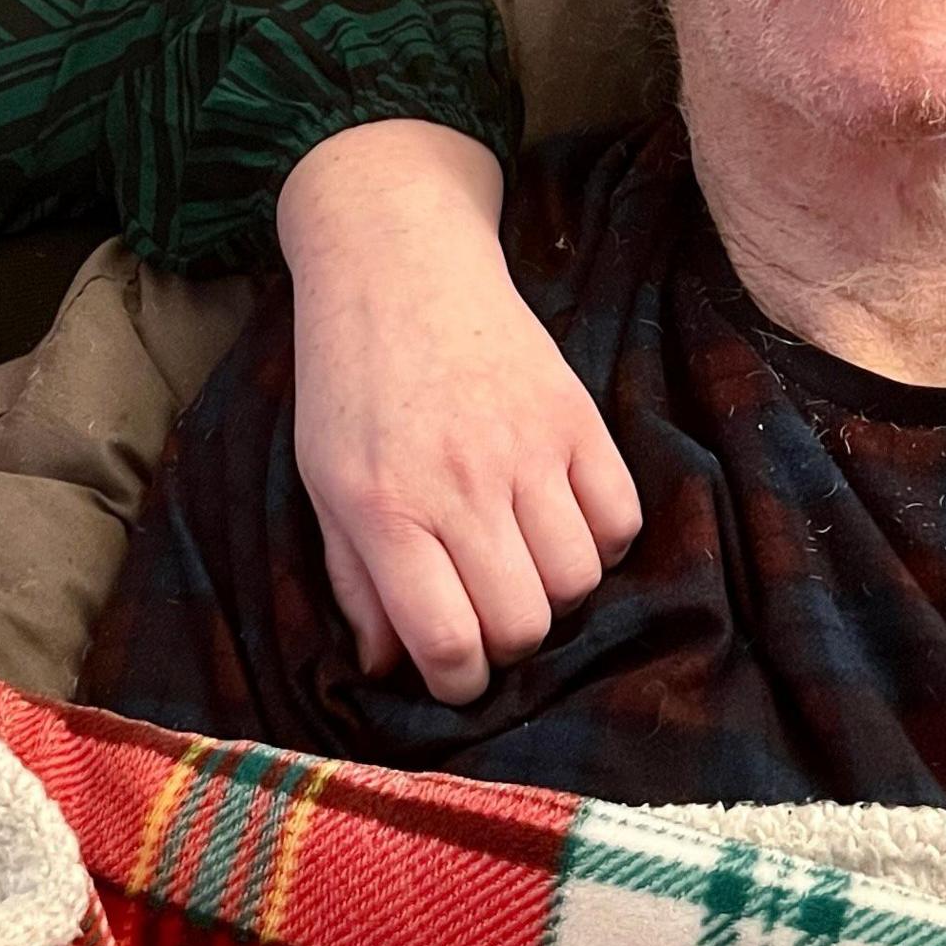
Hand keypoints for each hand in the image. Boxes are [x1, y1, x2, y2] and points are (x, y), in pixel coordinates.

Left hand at [278, 121, 641, 704]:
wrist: (398, 263)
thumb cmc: (348, 380)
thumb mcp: (323, 481)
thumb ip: (355, 578)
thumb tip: (388, 665)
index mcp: (385, 508)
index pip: (448, 641)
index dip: (457, 682)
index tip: (454, 673)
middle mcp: (460, 485)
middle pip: (523, 624)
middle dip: (507, 644)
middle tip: (486, 614)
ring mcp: (527, 449)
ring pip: (578, 581)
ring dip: (555, 593)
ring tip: (524, 563)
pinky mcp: (577, 416)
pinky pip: (622, 520)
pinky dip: (603, 541)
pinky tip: (565, 522)